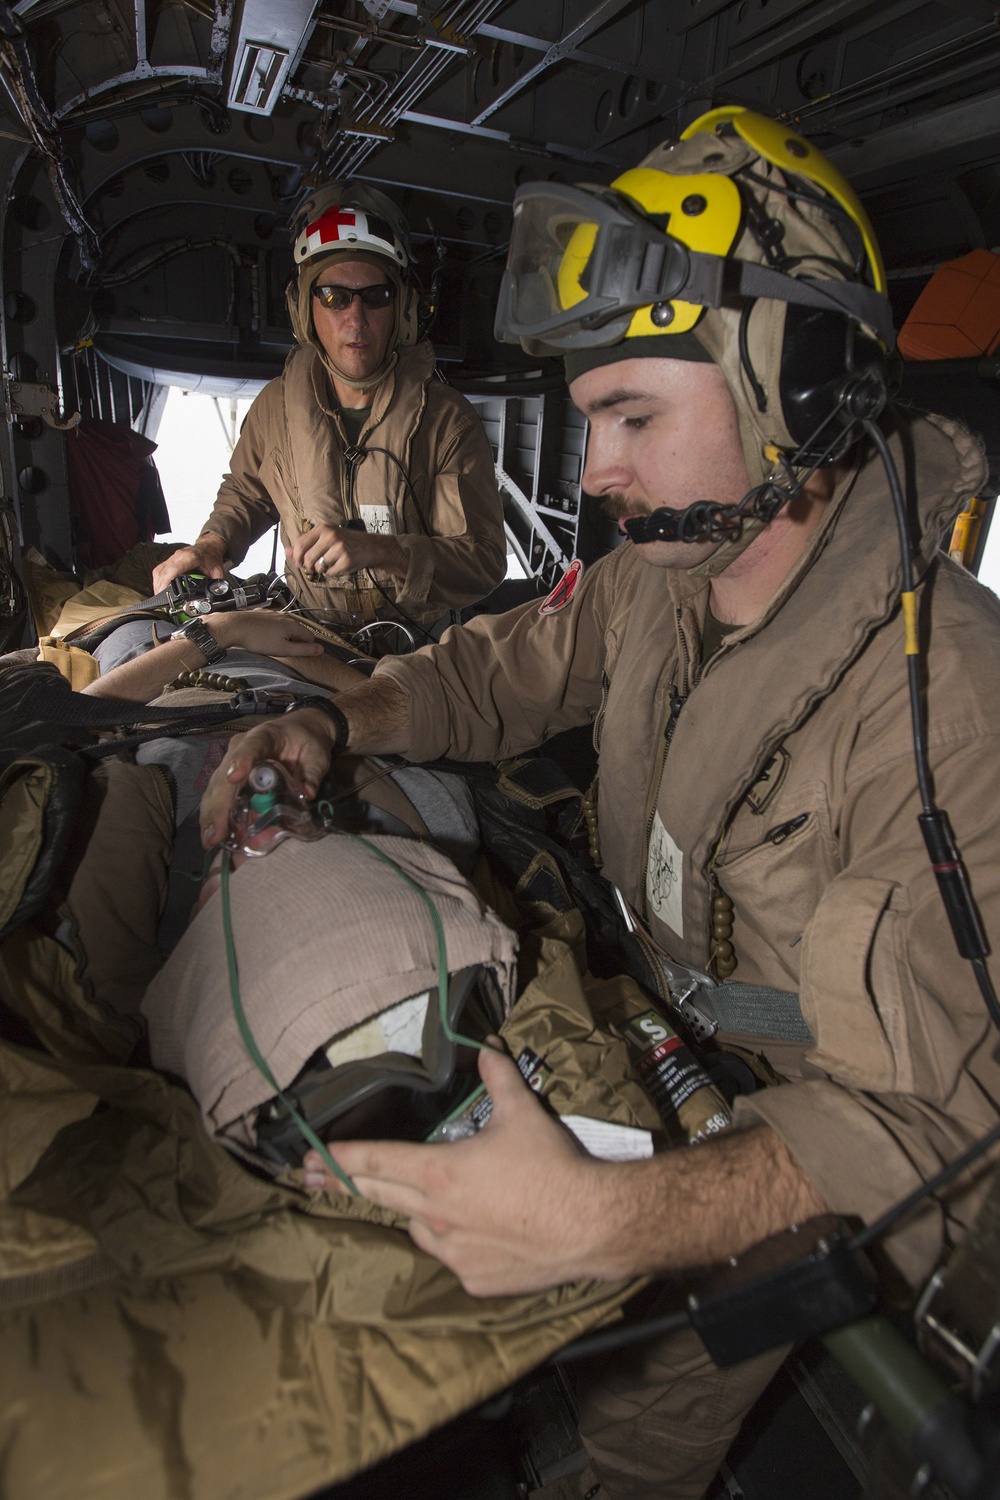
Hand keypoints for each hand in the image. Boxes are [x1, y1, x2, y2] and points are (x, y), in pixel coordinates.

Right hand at [152, 534, 227, 592]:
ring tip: (160, 596)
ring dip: (157, 584)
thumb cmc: (211, 556)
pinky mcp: (170, 560)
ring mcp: (173, 557)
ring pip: (159, 570)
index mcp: (191, 557)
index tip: (163, 591)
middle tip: (161, 600)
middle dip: (159, 587)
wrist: (209, 546)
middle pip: (163, 571)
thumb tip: (217, 595)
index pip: (174, 568)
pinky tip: (160, 588)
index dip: (166, 580)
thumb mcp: (218, 571)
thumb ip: (218, 584)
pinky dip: (158, 580)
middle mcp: (179, 556)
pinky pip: (159, 569)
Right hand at [199, 709, 337, 847]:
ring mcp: (233, 762)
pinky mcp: (232, 777)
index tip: (234, 778)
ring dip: (211, 815)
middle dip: (218, 807)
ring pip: (216, 789)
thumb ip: (312, 774)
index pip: (250, 747)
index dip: (241, 761)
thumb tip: (307, 794)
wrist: (302, 731)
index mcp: (265, 736)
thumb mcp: (317, 756)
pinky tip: (212, 834)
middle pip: (224, 776)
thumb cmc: (308, 741)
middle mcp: (241, 748)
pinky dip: (216, 816)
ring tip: (210, 840)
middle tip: (214, 835)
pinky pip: (219, 796)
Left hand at [207, 610, 324, 659]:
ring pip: (284, 627)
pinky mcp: (262, 614)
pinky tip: (262, 637)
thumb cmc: (258, 639)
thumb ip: (303, 650)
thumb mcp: (283, 649)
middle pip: (297, 631)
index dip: (305, 647)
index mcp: (293, 624)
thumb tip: (321, 649)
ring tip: (270, 645)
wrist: (234, 627)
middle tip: (281, 651)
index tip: (295, 654)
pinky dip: (272, 631)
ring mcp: (273, 613)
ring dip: (282, 636)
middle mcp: (285, 616)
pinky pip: (273, 624)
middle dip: (293, 641)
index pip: (310, 636)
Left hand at [286, 524, 405, 578]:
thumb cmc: (344, 542)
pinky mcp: (346, 560)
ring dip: (321, 570)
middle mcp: (330, 536)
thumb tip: (286, 552)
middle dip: (308, 566)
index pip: (300, 544)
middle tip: (314, 567)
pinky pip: (331, 573)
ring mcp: (339, 548)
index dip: (297, 557)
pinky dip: (332, 573)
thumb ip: (305, 544)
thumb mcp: (324, 538)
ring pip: (319, 567)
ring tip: (329, 564)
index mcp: (322, 529)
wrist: (369, 546)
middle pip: (308, 558)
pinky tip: (339, 566)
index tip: (299, 563)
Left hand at [302, 1045, 616, 1295]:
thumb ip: (497, 1078)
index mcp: (439, 1172)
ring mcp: (451, 1253)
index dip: (340, 1156)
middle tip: (312, 1178)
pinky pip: (452, 1258)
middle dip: (343, 1183)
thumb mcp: (522, 1113)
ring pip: (417, 1228)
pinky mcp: (473, 1280)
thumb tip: (487, 1047)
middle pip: (377, 1194)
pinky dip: (457, 1244)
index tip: (311, 1157)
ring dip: (417, 1212)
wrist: (589, 1224)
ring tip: (441, 1201)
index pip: (375, 1160)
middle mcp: (435, 1215)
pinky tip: (484, 1232)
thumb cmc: (552, 1167)